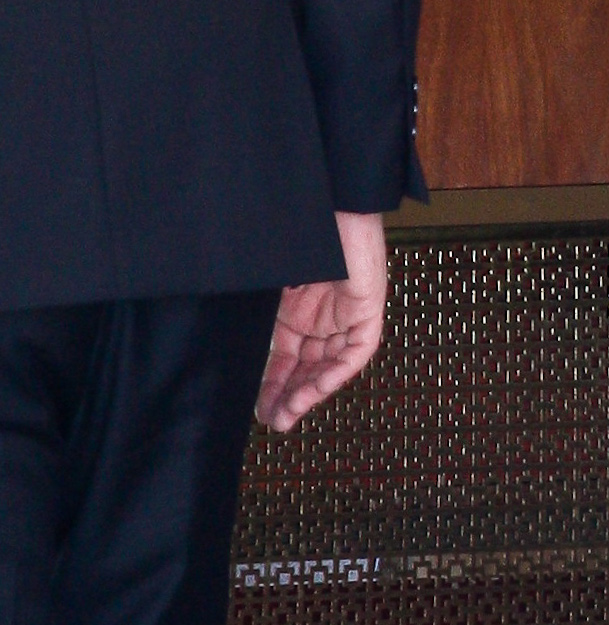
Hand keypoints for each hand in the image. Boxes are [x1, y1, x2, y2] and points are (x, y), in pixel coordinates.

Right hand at [258, 210, 388, 431]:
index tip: (258, 408)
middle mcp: (323, 315)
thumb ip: (259, 313)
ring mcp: (346, 313)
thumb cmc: (298, 234)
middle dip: (289, 395)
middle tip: (272, 421)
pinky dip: (337, 371)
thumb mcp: (269, 283)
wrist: (331, 203)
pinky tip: (316, 388)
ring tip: (287, 415)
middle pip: (307, 366)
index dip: (273, 382)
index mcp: (298, 309)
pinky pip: (357, 351)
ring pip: (330, 365)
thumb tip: (225, 343)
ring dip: (310, 392)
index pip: (287, 355)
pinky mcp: (368, 310)